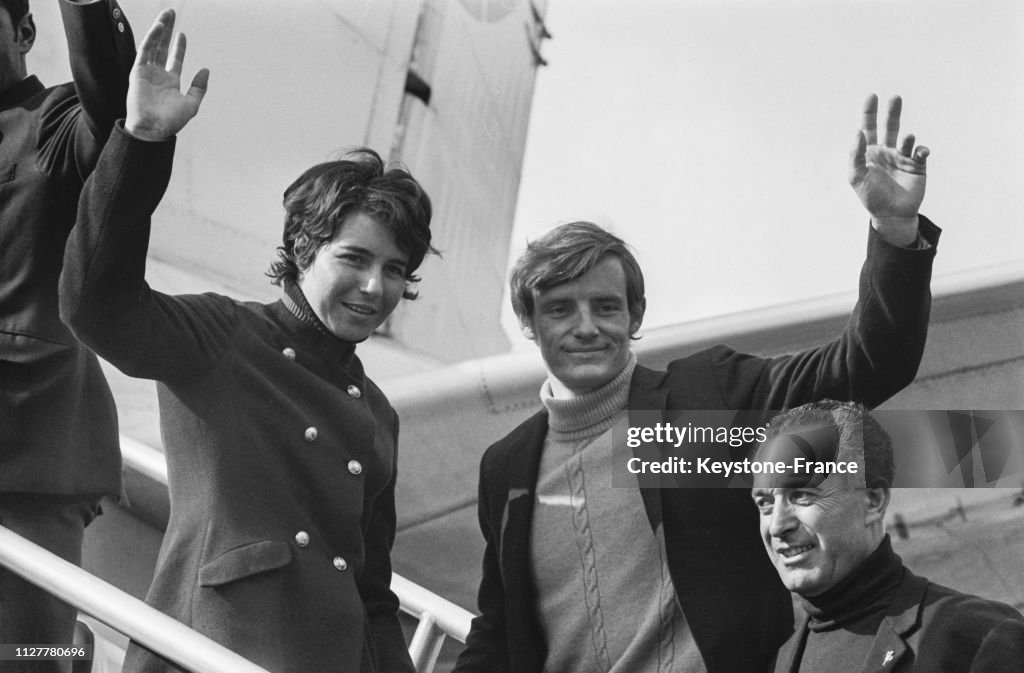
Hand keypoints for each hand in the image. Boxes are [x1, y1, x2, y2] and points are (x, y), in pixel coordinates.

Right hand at [126, 9, 207, 140]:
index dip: (179, 47)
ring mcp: (147, 72)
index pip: (174, 59)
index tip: (182, 34)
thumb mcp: (191, 104)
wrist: (154, 129)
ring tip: (166, 14)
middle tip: (172, 13)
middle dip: (167, 31)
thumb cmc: (172, 121)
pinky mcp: (138, 71)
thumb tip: (206, 70)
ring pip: (153, 45)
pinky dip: (151, 38)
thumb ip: (199, 87)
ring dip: (159, 29)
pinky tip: (159, 27)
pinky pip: (145, 50)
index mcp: (170, 82)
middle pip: (163, 47)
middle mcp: (158, 75)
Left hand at [848, 95, 928, 240]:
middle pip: (890, 126)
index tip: (872, 96)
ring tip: (907, 138)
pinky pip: (920, 152)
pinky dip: (921, 149)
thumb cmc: (870, 196)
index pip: (868, 128)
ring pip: (906, 139)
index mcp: (870, 152)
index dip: (869, 112)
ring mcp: (902, 157)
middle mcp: (887, 151)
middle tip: (895, 97)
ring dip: (907, 137)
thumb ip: (855, 155)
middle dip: (892, 112)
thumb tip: (858, 132)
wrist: (890, 215)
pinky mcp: (917, 166)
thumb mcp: (856, 177)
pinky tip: (920, 152)